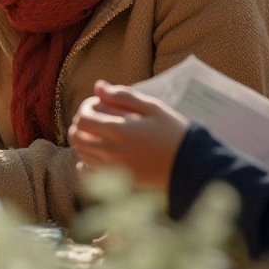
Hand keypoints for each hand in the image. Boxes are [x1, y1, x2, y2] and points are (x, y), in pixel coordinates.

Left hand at [68, 80, 189, 191]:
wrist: (191, 165)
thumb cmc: (174, 133)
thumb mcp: (152, 108)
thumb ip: (123, 96)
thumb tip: (98, 87)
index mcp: (118, 130)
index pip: (83, 119)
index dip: (84, 109)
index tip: (96, 105)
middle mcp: (110, 151)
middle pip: (76, 138)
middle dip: (80, 125)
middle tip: (94, 119)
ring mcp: (112, 169)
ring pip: (81, 155)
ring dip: (83, 142)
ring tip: (98, 135)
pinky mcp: (118, 182)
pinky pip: (89, 174)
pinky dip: (86, 163)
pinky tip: (95, 156)